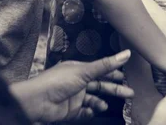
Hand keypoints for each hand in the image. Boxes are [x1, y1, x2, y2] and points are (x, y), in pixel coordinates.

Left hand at [12, 50, 134, 121]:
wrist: (36, 102)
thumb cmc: (58, 82)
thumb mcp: (84, 71)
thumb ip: (106, 65)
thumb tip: (127, 53)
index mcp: (80, 69)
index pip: (101, 70)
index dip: (114, 73)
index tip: (126, 77)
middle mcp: (78, 82)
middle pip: (100, 86)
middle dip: (114, 90)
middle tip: (129, 93)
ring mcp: (74, 97)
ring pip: (93, 99)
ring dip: (101, 102)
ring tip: (105, 106)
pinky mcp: (69, 111)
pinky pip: (83, 111)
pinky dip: (89, 112)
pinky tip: (93, 111)